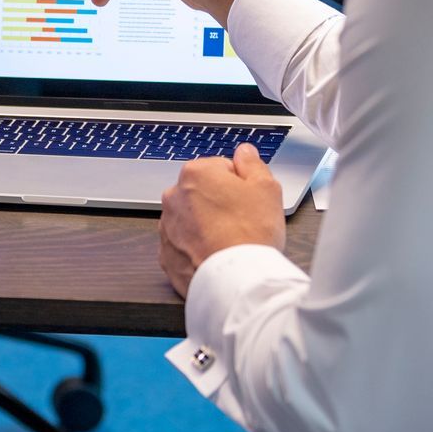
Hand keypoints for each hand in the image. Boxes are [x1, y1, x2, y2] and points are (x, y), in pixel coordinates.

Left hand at [158, 144, 285, 296]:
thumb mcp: (266, 188)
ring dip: (207, 225)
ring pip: (192, 219)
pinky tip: (215, 254)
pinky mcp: (166, 254)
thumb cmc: (251, 234)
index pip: (221, 168)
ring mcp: (166, 227)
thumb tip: (245, 152)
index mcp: (195, 173)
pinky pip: (184, 244)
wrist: (236, 279)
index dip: (240, 184)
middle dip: (220, 203)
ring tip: (230, 240)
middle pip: (203, 192)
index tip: (248, 200)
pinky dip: (197, 248)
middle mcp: (173, 197)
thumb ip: (253, 164)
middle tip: (242, 221)